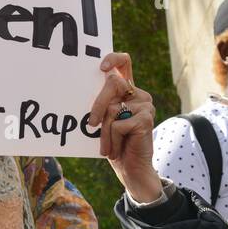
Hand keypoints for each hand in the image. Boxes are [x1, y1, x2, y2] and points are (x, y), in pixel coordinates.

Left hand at [87, 52, 161, 202]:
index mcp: (128, 92)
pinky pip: (117, 124)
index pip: (124, 62)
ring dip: (104, 131)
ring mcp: (145, 105)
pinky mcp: (146, 118)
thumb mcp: (105, 121)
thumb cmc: (115, 145)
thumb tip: (81, 91)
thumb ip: (102, 105)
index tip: (101, 67)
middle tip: (91, 124)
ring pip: (111, 108)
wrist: (132, 169)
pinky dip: (111, 139)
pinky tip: (117, 149)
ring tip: (108, 146)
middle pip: (113, 83)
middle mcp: (139, 95)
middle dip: (97, 105)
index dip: (113, 59)